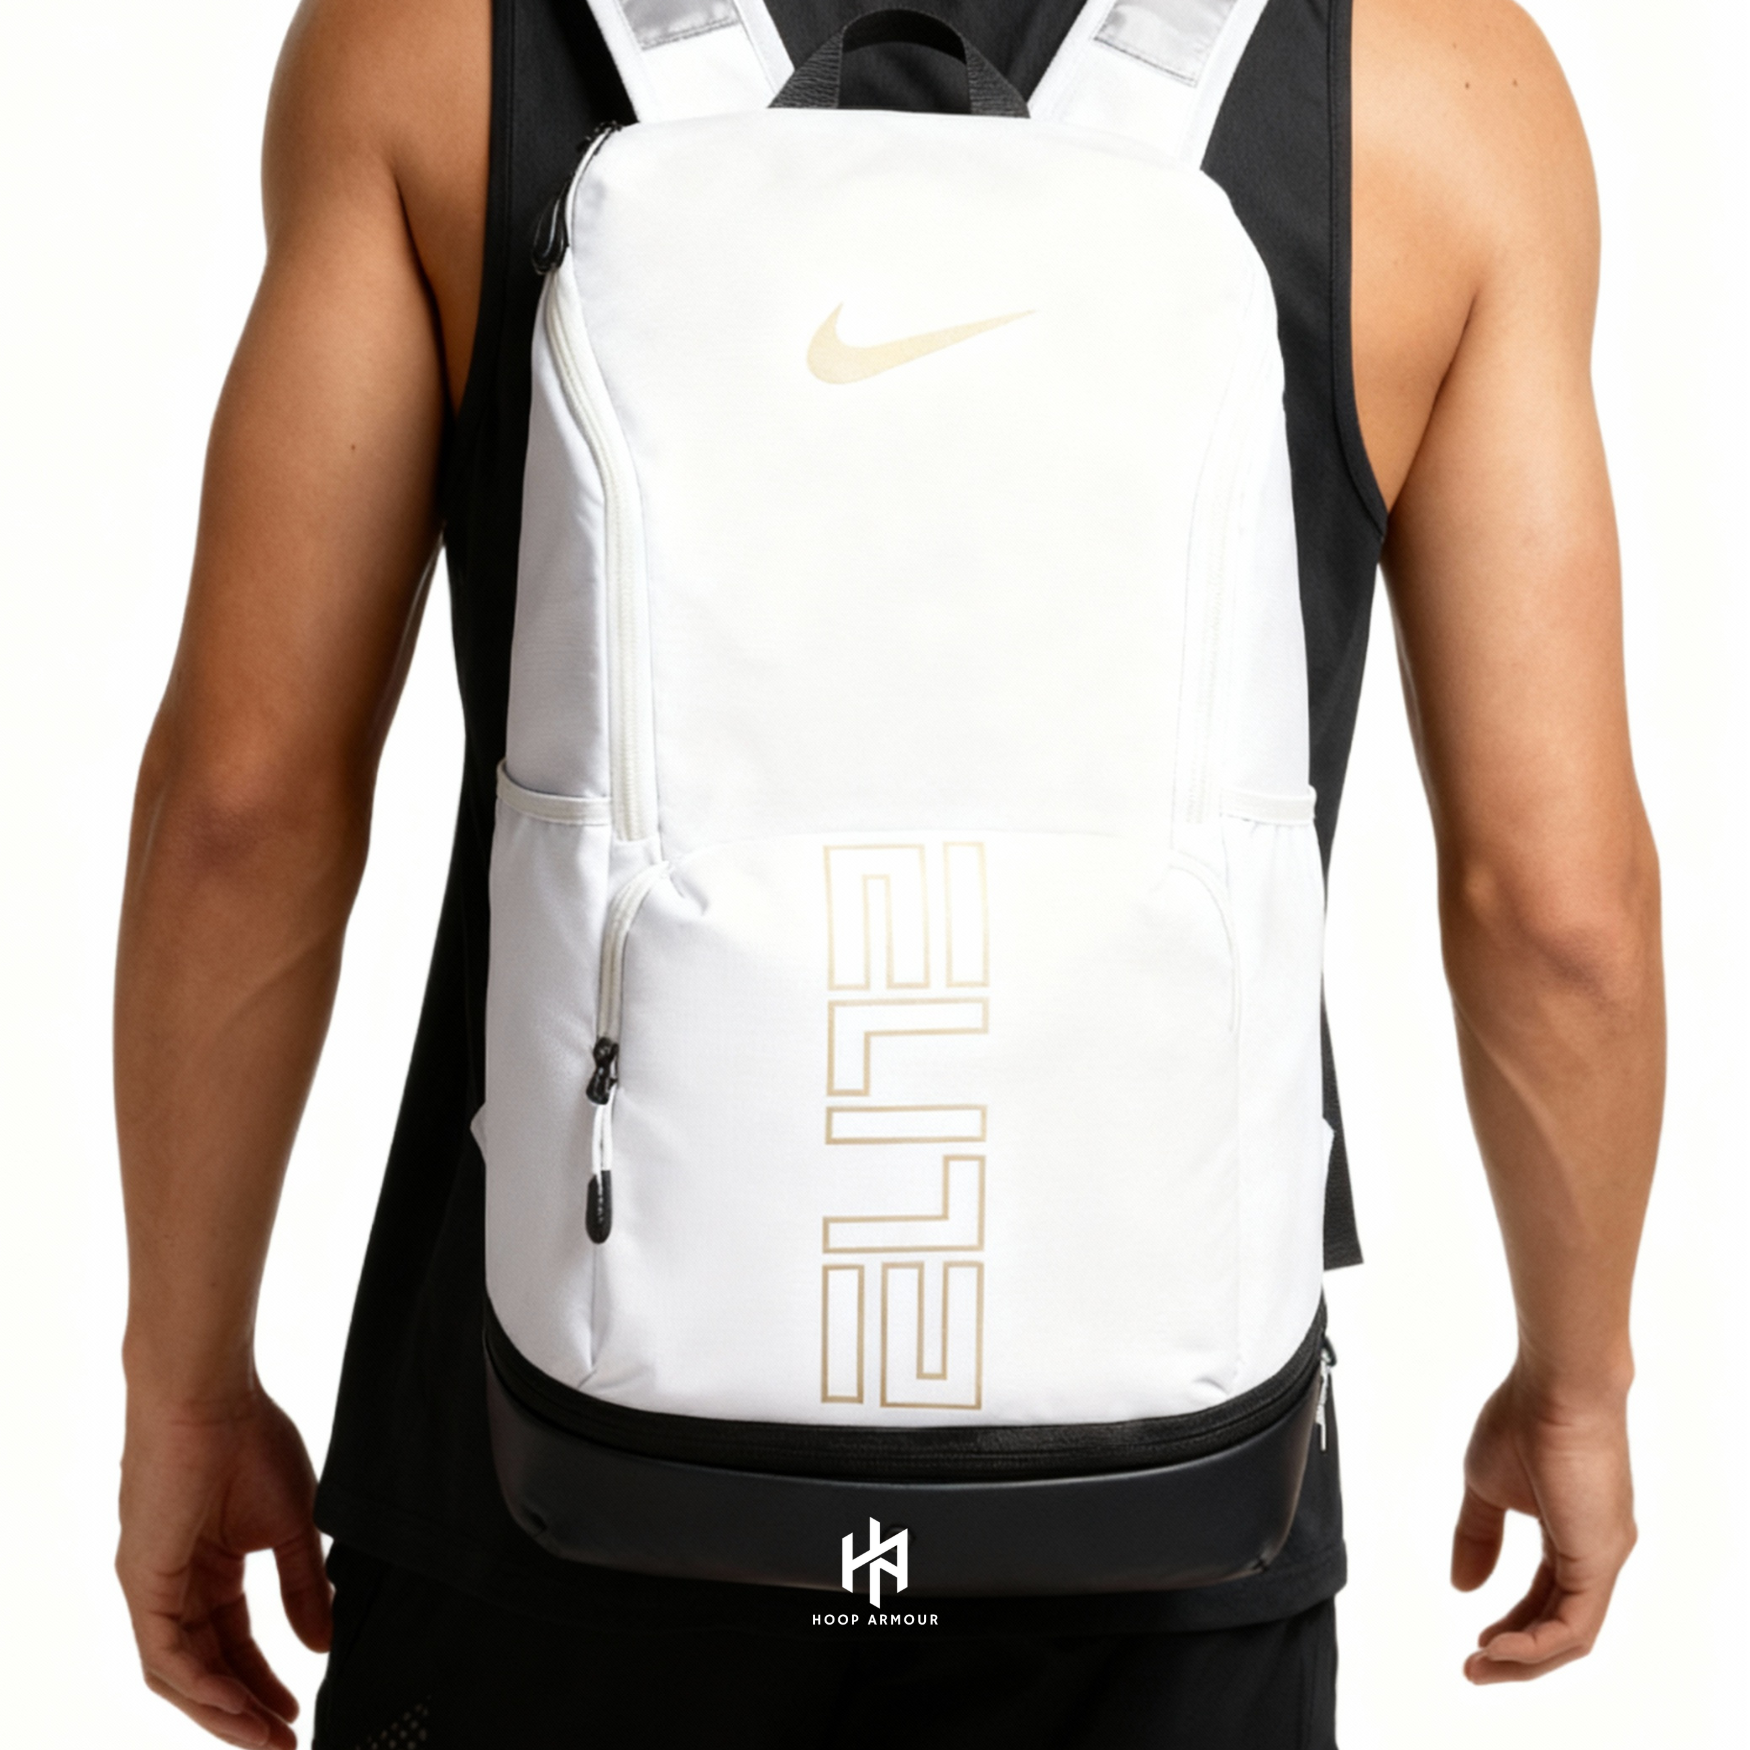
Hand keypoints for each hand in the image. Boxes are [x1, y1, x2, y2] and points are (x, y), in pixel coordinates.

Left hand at [116, 1383, 331, 1746]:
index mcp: (210, 1567)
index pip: (234, 1643)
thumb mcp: (293, 1525)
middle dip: (244, 1711)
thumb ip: (304, 1586)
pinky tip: (235, 1704)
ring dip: (222, 1710)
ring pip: (180, 1673)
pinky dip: (200, 1684)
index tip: (297, 1713)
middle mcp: (175, 1584)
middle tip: (282, 1744)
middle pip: (206, 1669)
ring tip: (263, 1738)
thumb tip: (321, 1642)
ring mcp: (154, 1586)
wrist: (212, 1398)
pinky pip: (166, 1653)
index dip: (264, 1682)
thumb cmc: (251, 1440)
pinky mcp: (142, 1581)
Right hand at [1451, 1364, 1636, 1682]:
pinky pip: (1575, 1624)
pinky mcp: (1601, 1557)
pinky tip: (1498, 1645)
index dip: (1512, 1624)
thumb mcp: (1485, 1486)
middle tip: (1473, 1668)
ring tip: (1480, 1664)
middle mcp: (1598, 1549)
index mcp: (1573, 1531)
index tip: (1476, 1641)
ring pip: (1572, 1634)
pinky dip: (1536, 1643)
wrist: (1554, 1385)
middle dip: (1516, 1654)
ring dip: (1525, 1659)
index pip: (1547, 1597)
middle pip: (1562, 1625)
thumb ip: (1478, 1536)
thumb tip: (1464, 1585)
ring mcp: (1604, 1555)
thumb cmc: (1523, 1418)